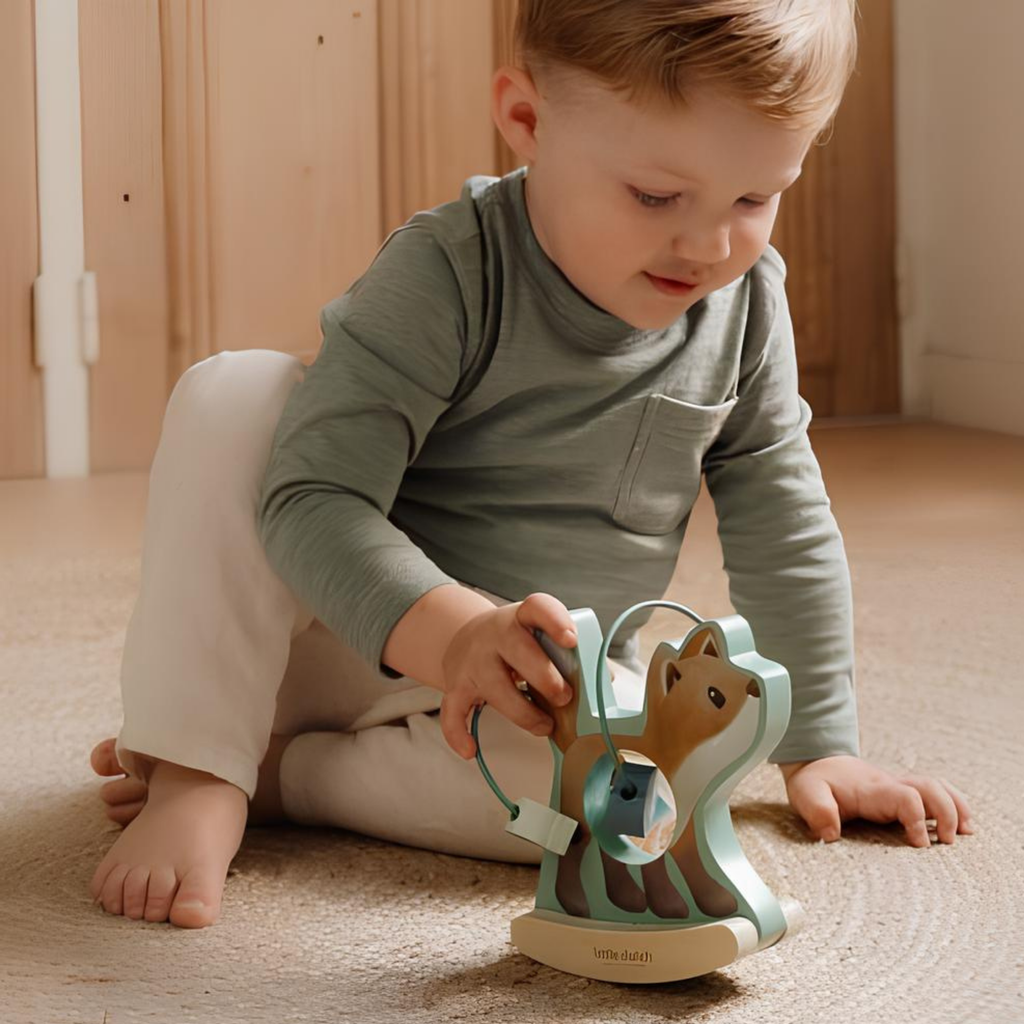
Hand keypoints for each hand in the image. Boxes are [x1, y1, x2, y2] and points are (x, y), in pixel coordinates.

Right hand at [439, 592, 576, 758]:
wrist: (466, 637)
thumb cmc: (516, 640)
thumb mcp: (540, 634)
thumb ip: (570, 654)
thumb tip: (604, 680)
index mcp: (523, 617)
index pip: (538, 608)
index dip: (555, 621)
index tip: (571, 640)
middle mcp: (495, 634)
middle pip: (518, 650)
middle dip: (545, 677)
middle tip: (565, 697)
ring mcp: (473, 660)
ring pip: (495, 687)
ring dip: (523, 712)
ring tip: (544, 726)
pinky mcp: (456, 685)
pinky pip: (453, 712)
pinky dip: (458, 734)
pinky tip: (472, 750)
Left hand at [779, 755, 974, 847]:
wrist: (816, 762)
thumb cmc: (814, 782)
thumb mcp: (806, 794)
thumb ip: (818, 811)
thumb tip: (830, 834)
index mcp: (871, 789)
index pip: (905, 797)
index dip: (917, 819)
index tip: (920, 845)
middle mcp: (890, 785)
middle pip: (931, 788)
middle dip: (947, 813)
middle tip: (949, 842)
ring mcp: (898, 787)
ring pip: (937, 787)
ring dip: (956, 807)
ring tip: (967, 833)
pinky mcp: (902, 793)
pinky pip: (933, 792)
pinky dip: (952, 805)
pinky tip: (961, 825)